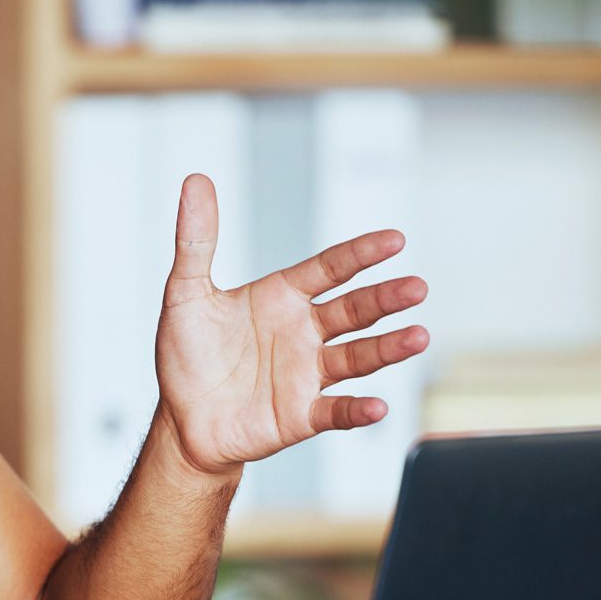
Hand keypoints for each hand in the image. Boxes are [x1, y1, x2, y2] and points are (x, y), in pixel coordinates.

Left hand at [154, 173, 429, 474]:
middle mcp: (304, 332)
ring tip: (418, 336)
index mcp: (283, 297)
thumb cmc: (187, 356)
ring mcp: (307, 373)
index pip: (331, 268)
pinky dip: (358, 410)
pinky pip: (336, 411)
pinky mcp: (301, 414)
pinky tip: (379, 406)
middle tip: (417, 287)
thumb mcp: (186, 292)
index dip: (361, 254)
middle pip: (355, 309)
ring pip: (357, 356)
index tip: (394, 240)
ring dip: (388, 348)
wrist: (182, 420)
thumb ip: (196, 240)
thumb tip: (196, 180)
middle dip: (386, 298)